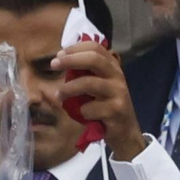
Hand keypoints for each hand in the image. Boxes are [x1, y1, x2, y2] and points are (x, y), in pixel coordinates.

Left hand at [50, 42, 145, 161]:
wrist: (125, 131)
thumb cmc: (106, 106)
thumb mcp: (98, 85)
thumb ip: (86, 72)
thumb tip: (61, 59)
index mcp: (113, 68)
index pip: (95, 48)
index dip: (75, 48)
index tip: (59, 54)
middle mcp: (118, 77)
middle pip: (94, 59)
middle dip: (70, 60)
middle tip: (53, 64)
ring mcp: (119, 93)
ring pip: (89, 83)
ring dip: (68, 89)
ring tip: (59, 96)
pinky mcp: (116, 110)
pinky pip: (89, 108)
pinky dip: (80, 112)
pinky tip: (84, 116)